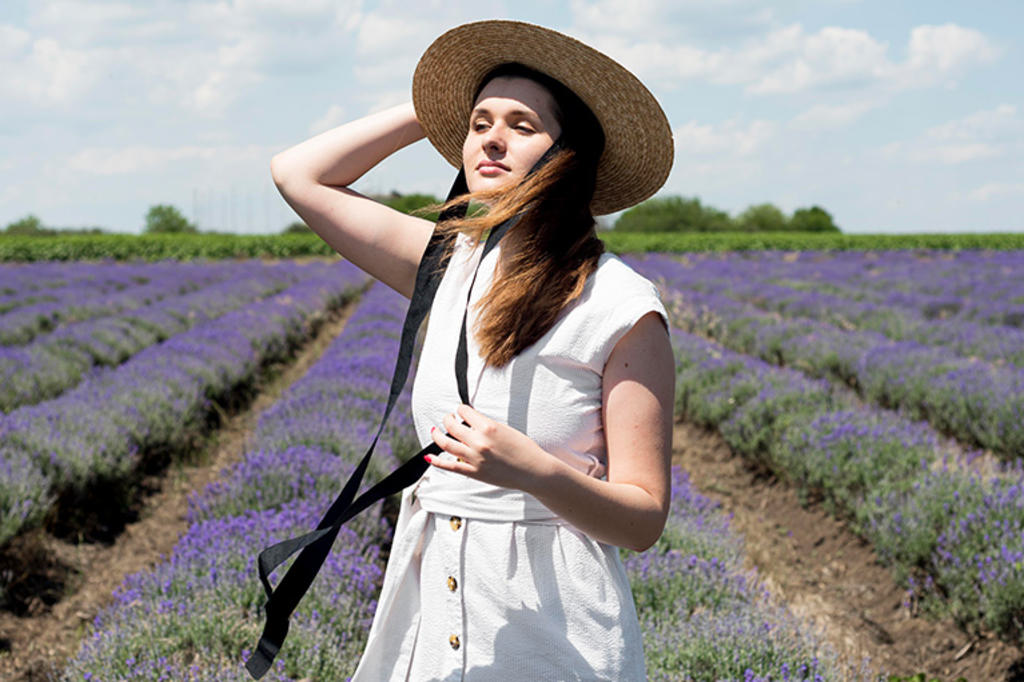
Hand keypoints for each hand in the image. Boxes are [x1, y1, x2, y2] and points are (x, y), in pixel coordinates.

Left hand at [427, 404, 553, 491]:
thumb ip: (486, 425)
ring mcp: (474, 458)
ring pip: (446, 443)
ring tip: (435, 430)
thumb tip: (470, 421)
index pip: (464, 412)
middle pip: (451, 425)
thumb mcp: (506, 429)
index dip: (461, 409)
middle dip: (447, 419)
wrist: (533, 471)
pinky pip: (450, 466)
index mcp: (488, 428)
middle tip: (448, 418)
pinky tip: (429, 456)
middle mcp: (478, 442)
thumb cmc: (525, 449)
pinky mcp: (473, 472)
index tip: (462, 411)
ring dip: (437, 434)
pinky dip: (437, 461)